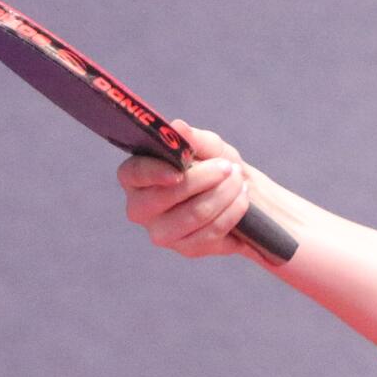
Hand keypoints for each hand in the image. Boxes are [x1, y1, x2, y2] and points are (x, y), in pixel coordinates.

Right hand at [118, 120, 262, 261]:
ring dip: (224, 195)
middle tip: (230, 167)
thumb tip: (178, 127)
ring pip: (193, 215)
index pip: (134, 174)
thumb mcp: (209, 147)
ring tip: (239, 181)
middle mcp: (140, 208)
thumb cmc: (215, 165)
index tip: (179, 171)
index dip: (155, 173)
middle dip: (205, 179)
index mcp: (136, 177)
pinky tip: (241, 199)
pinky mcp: (186, 249)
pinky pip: (212, 231)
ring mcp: (161, 232)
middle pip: (166, 197)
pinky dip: (232, 212)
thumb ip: (193, 138)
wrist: (241, 193)